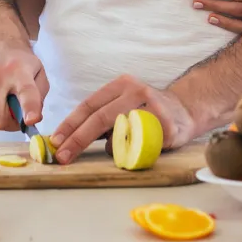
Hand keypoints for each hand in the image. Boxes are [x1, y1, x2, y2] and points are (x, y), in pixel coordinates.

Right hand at [0, 34, 49, 130]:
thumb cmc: (20, 62)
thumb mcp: (38, 72)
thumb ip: (39, 97)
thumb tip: (31, 120)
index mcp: (19, 72)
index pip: (26, 93)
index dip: (30, 109)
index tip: (31, 121)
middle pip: (0, 118)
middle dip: (11, 124)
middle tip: (18, 116)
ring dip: (0, 115)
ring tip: (5, 99)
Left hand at [49, 75, 196, 163]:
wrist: (187, 110)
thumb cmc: (148, 111)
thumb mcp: (124, 104)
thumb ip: (103, 116)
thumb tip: (68, 138)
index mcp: (121, 85)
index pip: (89, 104)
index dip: (70, 123)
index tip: (55, 140)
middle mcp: (136, 91)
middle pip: (99, 117)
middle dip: (77, 138)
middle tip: (62, 156)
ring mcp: (151, 107)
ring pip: (118, 133)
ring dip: (109, 148)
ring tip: (119, 149)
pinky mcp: (164, 126)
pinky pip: (137, 144)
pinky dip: (129, 151)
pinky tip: (135, 148)